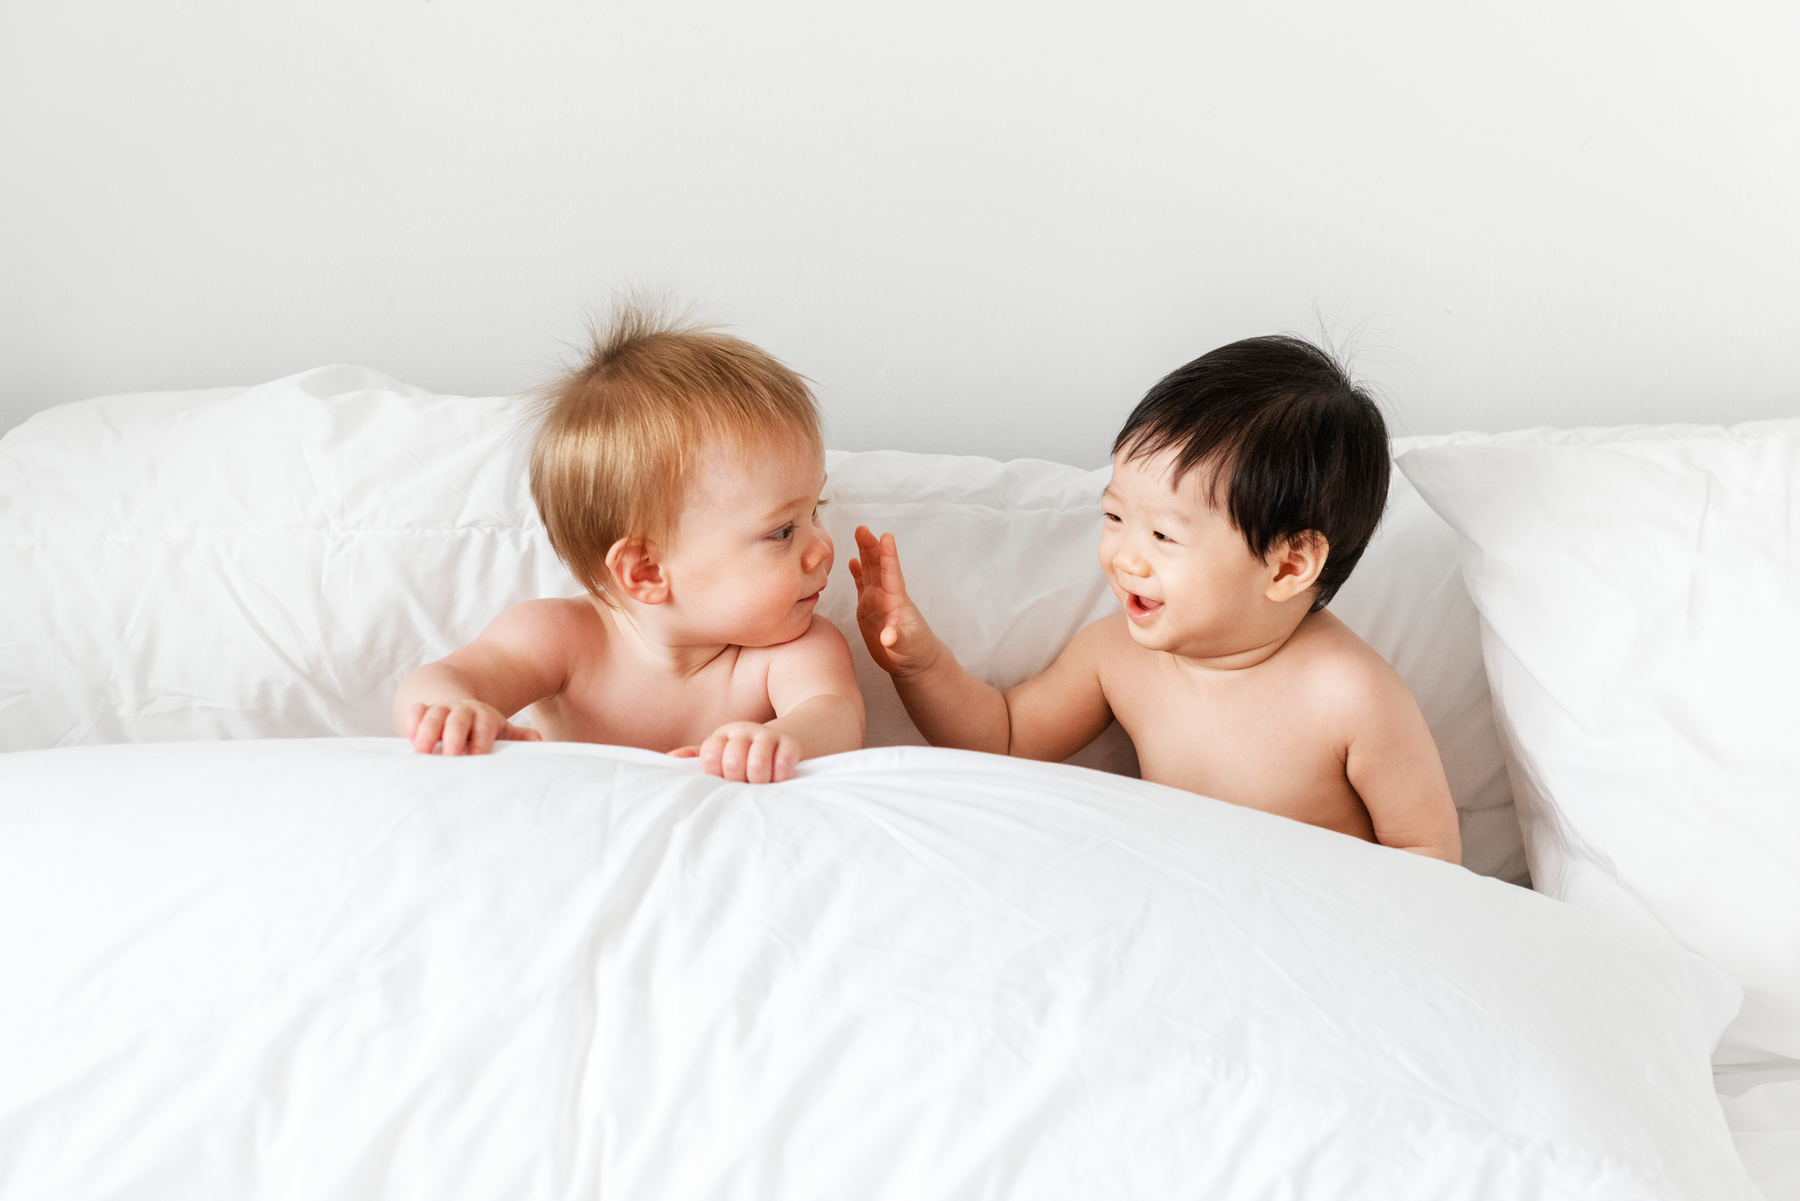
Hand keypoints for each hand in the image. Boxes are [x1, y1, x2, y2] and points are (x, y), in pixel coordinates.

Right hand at [404, 700, 542, 755]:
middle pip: (459, 719)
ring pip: (434, 714)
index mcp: (485, 717)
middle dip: (454, 736)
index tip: (478, 758)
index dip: (482, 741)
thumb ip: (520, 737)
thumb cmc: (482, 728)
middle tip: (450, 756)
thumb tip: (539, 742)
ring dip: (428, 731)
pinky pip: (416, 710)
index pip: (485, 726)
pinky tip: (407, 738)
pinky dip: (412, 721)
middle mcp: (463, 711)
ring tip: (421, 751)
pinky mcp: (423, 711)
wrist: (457, 704)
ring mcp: (442, 709)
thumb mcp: (502, 730)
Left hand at [670, 721, 801, 783]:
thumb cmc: (746, 754)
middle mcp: (743, 731)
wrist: (786, 739)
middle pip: (732, 762)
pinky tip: (778, 779)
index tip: (722, 778)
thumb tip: (670, 758)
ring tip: (760, 784)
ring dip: (758, 781)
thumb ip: (697, 757)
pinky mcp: (790, 744)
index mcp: (723, 735)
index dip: (714, 773)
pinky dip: (780, 778)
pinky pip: (782, 765)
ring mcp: (768, 736)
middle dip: (737, 780)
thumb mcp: (722, 753)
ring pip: (757, 764)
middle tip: (743, 784)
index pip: (709, 754)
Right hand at [848, 526, 940, 677]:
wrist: (914, 662)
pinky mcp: (868, 609)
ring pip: (870, 571)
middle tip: (862, 528)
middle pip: (878, 566)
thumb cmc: (915, 653)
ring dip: (864, 553)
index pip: (892, 574)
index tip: (886, 536)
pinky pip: (861, 585)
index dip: (889, 555)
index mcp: (896, 601)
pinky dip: (857, 572)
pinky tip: (852, 561)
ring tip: (860, 533)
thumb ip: (898, 640)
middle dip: (871, 547)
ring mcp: (877, 601)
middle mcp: (886, 597)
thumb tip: (888, 637)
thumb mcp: (907, 648)